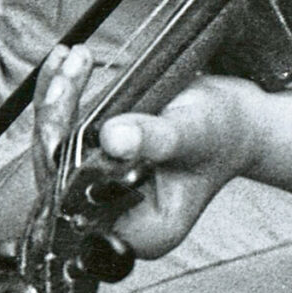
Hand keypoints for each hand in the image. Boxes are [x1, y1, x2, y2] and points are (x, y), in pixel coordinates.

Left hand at [32, 62, 264, 262]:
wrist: (235, 121)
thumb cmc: (223, 132)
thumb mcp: (193, 132)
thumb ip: (155, 139)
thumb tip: (114, 139)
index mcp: (140, 231)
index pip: (80, 202)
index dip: (63, 160)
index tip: (65, 111)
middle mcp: (115, 218)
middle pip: (59, 174)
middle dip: (56, 119)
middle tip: (68, 75)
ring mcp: (102, 191)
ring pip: (56, 150)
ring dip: (57, 102)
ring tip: (70, 61)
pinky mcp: (96, 164)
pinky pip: (65, 133)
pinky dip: (63, 98)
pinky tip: (65, 64)